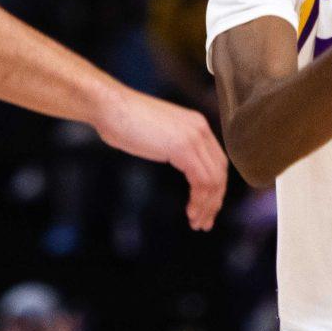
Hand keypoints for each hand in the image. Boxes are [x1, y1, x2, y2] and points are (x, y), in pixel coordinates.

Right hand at [94, 88, 227, 229]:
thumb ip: (174, 146)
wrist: (111, 107)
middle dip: (215, 200)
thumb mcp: (159, 134)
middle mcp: (200, 129)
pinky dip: (199, 200)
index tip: (207, 207)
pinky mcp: (183, 147)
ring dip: (207, 205)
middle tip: (205, 221)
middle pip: (220, 171)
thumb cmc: (125, 121)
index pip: (217, 161)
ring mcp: (193, 137)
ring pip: (213, 179)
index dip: (215, 187)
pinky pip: (201, 180)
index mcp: (197, 124)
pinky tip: (190, 212)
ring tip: (197, 222)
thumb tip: (179, 161)